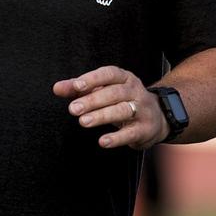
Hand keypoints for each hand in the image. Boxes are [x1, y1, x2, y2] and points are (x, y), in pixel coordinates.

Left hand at [53, 65, 167, 149]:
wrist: (158, 116)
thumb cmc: (123, 100)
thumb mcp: (103, 90)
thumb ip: (79, 89)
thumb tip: (57, 88)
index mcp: (124, 78)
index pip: (109, 74)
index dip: (93, 79)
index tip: (76, 86)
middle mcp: (135, 91)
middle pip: (114, 93)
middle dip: (93, 100)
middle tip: (73, 109)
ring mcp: (142, 109)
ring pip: (123, 110)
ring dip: (102, 116)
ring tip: (84, 122)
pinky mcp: (145, 129)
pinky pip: (131, 133)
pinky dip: (117, 137)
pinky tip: (103, 141)